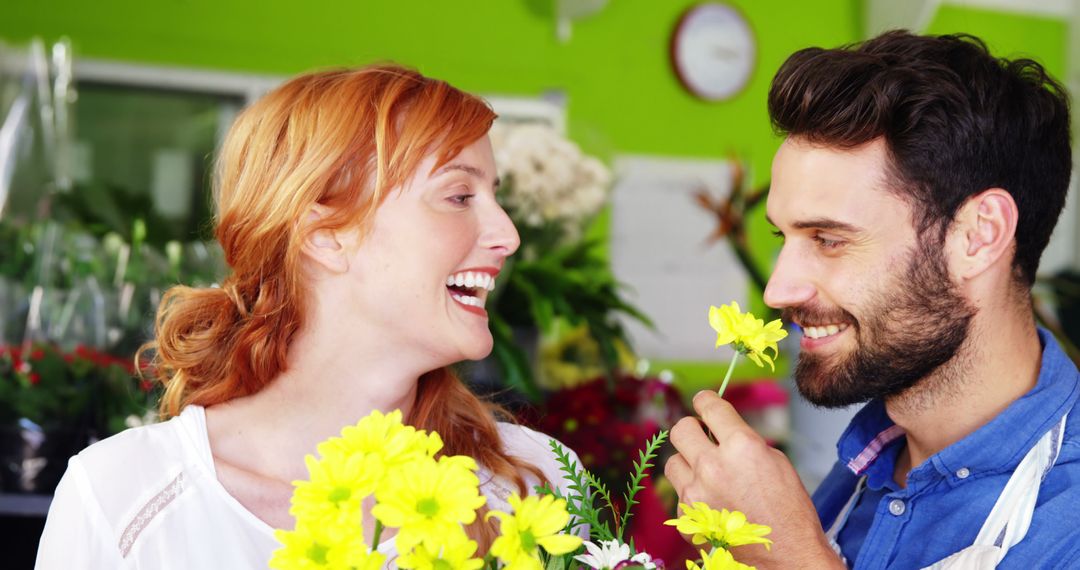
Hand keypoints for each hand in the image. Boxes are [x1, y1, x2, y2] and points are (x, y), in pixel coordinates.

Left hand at [664, 391, 843, 568]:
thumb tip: (721, 430)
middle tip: (702, 436)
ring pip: (673, 462)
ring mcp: (696, 495)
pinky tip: (714, 504)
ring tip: (708, 475)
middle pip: (680, 429)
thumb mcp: (775, 462)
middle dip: (692, 428)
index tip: (703, 401)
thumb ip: (743, 442)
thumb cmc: (789, 511)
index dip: (705, 400)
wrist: (788, 557)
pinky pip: (679, 495)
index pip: (709, 406)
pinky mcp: (687, 519)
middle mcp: (713, 467)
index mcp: (741, 447)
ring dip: (688, 463)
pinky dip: (692, 495)